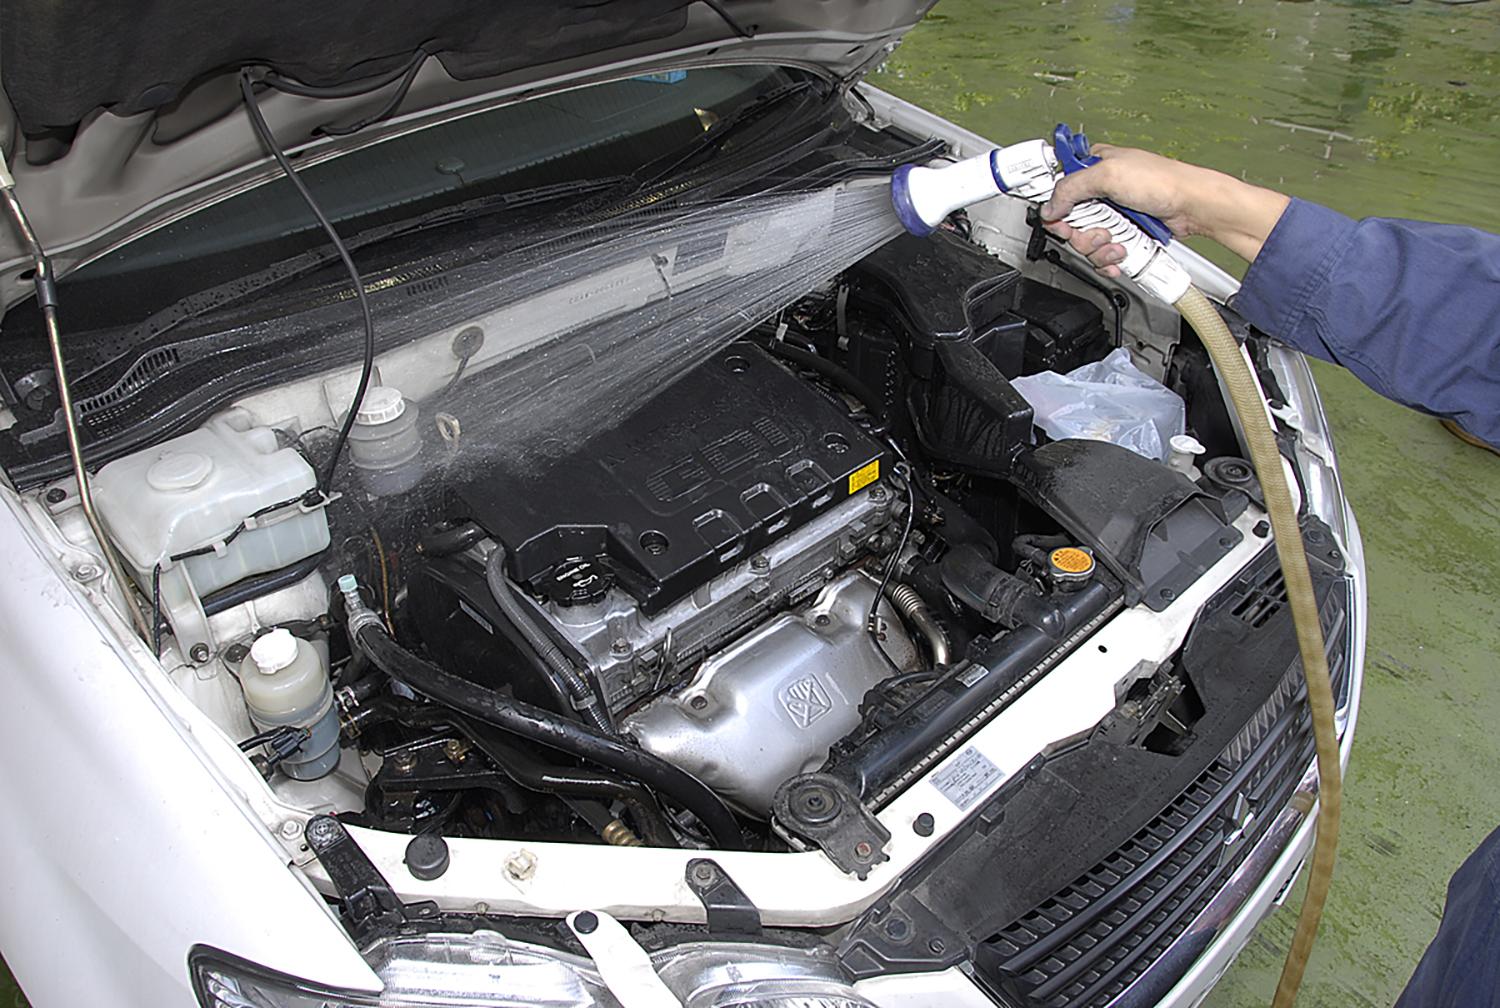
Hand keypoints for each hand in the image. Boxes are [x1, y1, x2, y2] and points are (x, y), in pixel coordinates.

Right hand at [1038, 145, 1289, 276]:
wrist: (1192, 206)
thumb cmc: (1163, 182)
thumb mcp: (1109, 174)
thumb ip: (1071, 187)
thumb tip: (1048, 206)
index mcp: (1092, 167)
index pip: (1057, 188)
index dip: (1054, 206)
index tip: (1058, 219)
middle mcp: (1099, 190)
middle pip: (1069, 221)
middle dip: (1081, 233)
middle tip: (1097, 231)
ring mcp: (1111, 214)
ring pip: (1085, 241)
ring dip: (1098, 248)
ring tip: (1116, 242)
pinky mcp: (1123, 233)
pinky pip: (1102, 253)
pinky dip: (1109, 258)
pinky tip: (1120, 254)